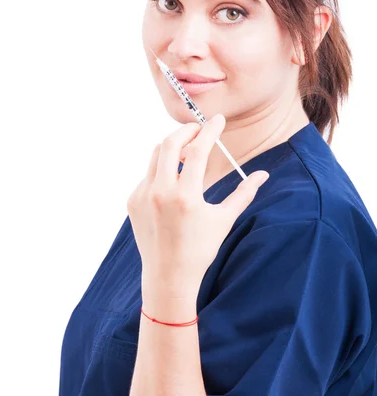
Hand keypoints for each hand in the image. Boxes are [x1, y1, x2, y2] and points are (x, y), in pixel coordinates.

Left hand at [127, 113, 269, 297]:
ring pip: (155, 155)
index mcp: (186, 197)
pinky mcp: (133, 201)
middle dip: (186, 130)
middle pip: (169, 143)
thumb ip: (244, 194)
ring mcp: (143, 196)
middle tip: (200, 129)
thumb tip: (262, 175)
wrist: (168, 276)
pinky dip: (162, 169)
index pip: (197, 150)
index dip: (209, 130)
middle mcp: (161, 193)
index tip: (218, 119)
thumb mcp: (224, 220)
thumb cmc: (200, 249)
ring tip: (188, 151)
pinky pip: (147, 174)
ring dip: (172, 147)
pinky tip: (174, 180)